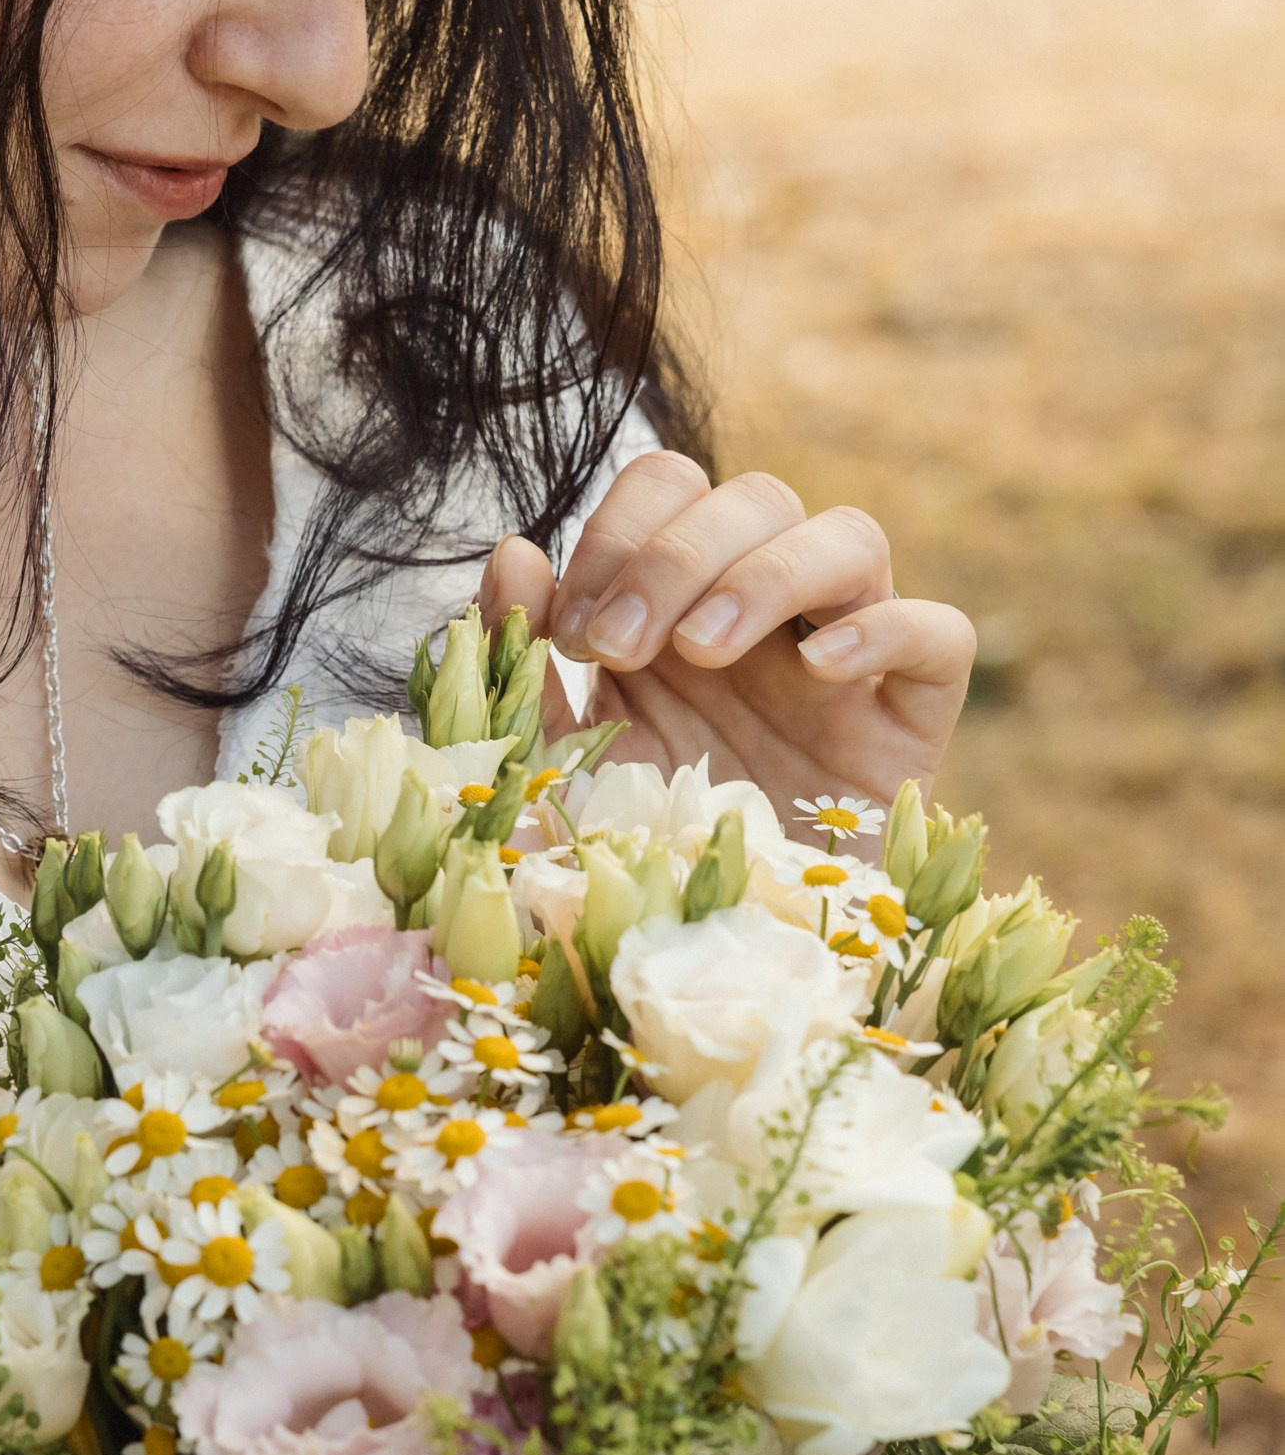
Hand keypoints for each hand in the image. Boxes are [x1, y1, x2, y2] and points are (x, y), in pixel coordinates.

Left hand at [483, 454, 975, 820]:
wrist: (711, 966)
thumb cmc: (631, 864)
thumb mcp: (555, 768)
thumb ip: (523, 664)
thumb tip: (514, 550)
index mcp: (680, 607)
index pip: (671, 488)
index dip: (619, 532)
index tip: (573, 632)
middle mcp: (768, 619)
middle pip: (755, 496)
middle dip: (673, 553)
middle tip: (622, 647)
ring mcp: (848, 662)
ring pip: (849, 534)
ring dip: (766, 572)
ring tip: (703, 649)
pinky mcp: (912, 722)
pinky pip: (941, 633)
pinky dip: (887, 629)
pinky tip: (817, 672)